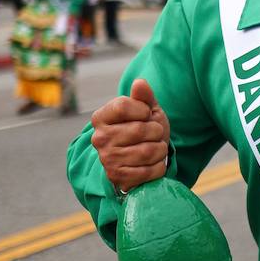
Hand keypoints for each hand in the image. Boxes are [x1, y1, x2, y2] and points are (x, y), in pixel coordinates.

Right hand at [90, 78, 170, 193]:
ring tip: (155, 148)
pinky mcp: (118, 178)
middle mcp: (99, 138)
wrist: (141, 160)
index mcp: (101, 118)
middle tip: (154, 135)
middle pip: (140, 129)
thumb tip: (140, 82)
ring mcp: (107, 159)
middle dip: (156, 131)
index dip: (143, 110)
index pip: (124, 106)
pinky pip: (151, 171)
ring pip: (149, 151)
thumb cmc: (144, 130)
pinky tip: (152, 164)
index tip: (145, 115)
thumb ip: (143, 97)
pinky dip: (159, 167)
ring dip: (160, 149)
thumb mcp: (146, 111)